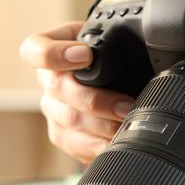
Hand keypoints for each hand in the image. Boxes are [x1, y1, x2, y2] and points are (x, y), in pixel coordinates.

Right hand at [19, 21, 134, 163]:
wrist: (115, 77)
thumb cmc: (111, 55)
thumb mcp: (110, 39)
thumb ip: (117, 41)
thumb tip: (147, 49)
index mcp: (51, 49)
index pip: (36, 49)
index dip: (55, 54)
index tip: (85, 55)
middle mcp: (47, 80)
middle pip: (59, 90)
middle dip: (96, 100)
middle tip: (126, 106)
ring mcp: (53, 109)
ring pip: (69, 120)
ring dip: (102, 126)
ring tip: (128, 126)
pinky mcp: (62, 135)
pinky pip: (74, 144)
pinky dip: (98, 145)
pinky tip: (117, 143)